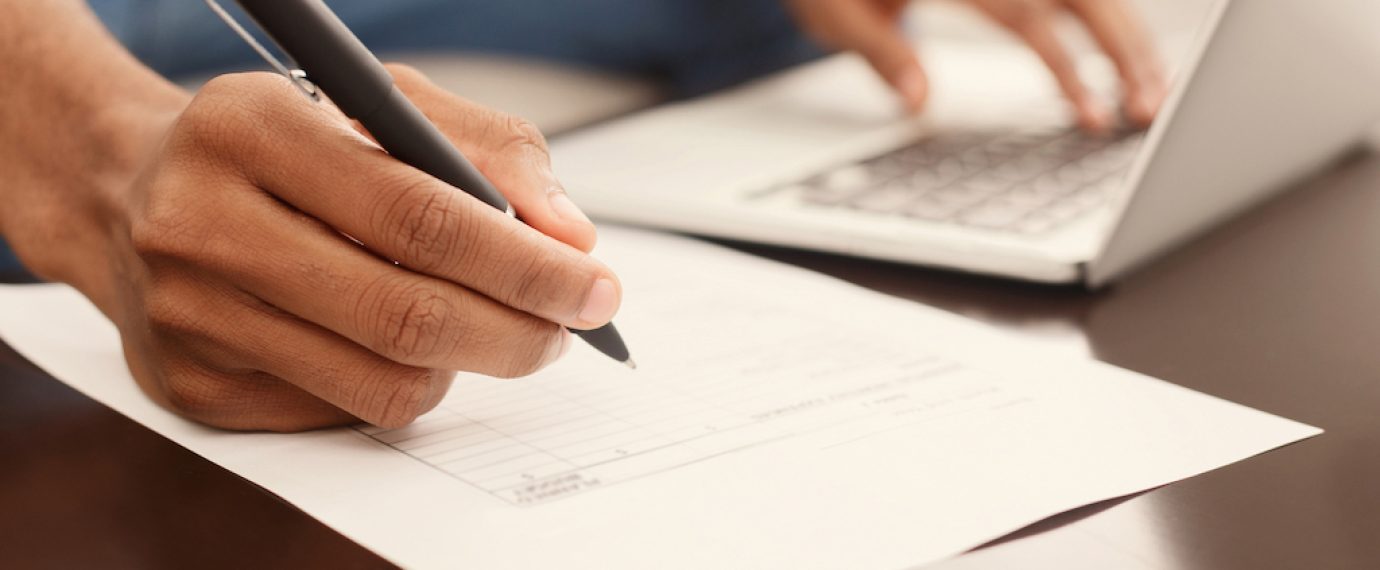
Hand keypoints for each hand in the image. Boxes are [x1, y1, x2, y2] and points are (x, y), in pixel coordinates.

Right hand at [99, 66, 618, 430]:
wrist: (130, 193)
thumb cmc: (282, 146)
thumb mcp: (379, 106)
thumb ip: (489, 150)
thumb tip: (569, 236)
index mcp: (252, 128)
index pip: (421, 217)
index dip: (524, 264)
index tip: (592, 285)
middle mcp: (202, 223)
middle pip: (407, 314)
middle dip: (518, 332)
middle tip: (566, 327)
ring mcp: (190, 315)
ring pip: (384, 381)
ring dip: (467, 363)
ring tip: (486, 328)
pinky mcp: (194, 386)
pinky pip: (344, 412)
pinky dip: (401, 383)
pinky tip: (396, 341)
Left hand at [782, 0, 1168, 129]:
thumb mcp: (832, 12)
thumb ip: (879, 52)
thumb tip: (919, 101)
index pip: (1028, 15)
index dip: (1069, 68)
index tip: (1095, 116)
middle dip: (1125, 50)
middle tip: (1154, 110)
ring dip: (1126, 35)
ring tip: (1152, 92)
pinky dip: (1103, 17)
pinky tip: (1126, 55)